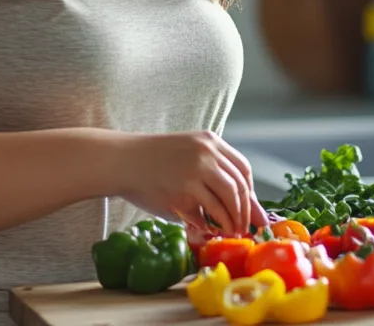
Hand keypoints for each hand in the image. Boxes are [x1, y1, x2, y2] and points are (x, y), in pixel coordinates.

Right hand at [117, 130, 268, 236]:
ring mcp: (196, 171)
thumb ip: (210, 170)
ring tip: (232, 232)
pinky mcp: (184, 191)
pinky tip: (212, 231)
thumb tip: (236, 203)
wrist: (122, 161)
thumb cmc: (153, 160)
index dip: (251, 192)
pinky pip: (208, 213)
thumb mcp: (186, 152)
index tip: (251, 208)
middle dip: (247, 211)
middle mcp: (207, 153)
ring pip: (229, 200)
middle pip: (240, 186)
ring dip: (234, 220)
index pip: (243, 169)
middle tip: (248, 227)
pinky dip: (214, 225)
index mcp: (210, 141)